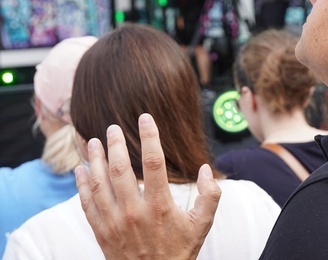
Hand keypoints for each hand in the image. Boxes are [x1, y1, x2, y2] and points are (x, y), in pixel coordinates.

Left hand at [75, 113, 220, 259]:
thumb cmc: (179, 251)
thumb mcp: (203, 224)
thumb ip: (210, 195)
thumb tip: (206, 169)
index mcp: (160, 206)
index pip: (154, 162)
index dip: (150, 136)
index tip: (146, 118)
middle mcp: (134, 212)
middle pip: (120, 169)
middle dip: (115, 144)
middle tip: (112, 128)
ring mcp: (114, 222)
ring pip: (99, 184)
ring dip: (94, 160)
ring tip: (92, 142)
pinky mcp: (101, 232)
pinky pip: (87, 204)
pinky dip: (82, 185)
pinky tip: (80, 170)